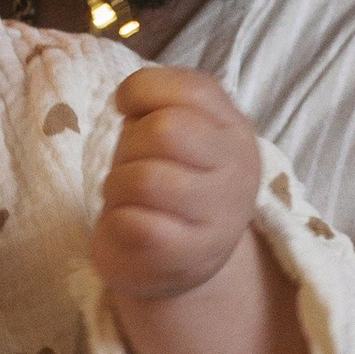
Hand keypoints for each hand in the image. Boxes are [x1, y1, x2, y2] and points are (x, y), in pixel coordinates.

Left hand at [92, 65, 263, 303]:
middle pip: (165, 130)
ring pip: (144, 178)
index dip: (143, 91)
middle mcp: (239, 172)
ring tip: (130, 199)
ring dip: (118, 187)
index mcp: (235, 132)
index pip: (193, 90)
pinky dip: (116, 221)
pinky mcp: (191, 258)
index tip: (128, 110)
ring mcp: (221, 219)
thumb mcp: (171, 131)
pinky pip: (134, 224)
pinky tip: (130, 227)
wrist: (177, 264)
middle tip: (132, 167)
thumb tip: (128, 98)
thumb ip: (161, 103)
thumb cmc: (167, 184)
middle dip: (129, 146)